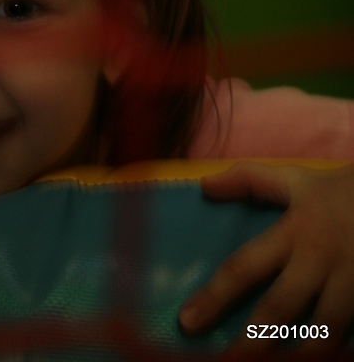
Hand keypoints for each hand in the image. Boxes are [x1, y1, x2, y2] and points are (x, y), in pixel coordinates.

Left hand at [178, 162, 353, 352]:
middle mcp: (318, 261)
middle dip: (251, 344)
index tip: (187, 322)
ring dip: (298, 359)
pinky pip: (353, 337)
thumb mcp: (296, 180)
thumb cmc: (342, 192)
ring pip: (324, 333)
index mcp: (293, 232)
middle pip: (279, 309)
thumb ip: (250, 180)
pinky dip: (337, 354)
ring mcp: (351, 284)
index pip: (244, 267)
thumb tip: (203, 186)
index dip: (214, 297)